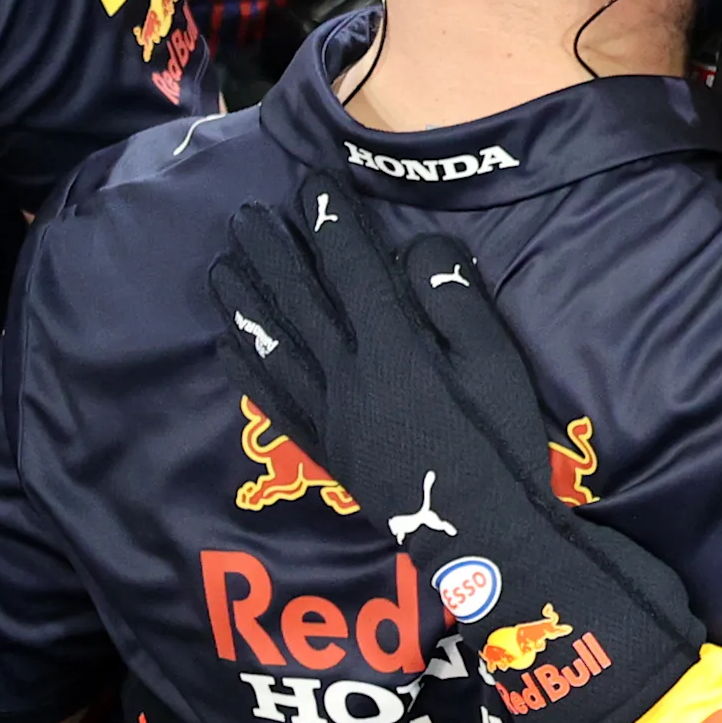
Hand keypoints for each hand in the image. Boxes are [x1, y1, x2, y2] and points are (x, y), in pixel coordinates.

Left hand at [211, 190, 707, 722]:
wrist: (482, 536)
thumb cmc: (502, 446)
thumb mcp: (498, 364)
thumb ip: (456, 301)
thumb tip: (418, 250)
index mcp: (395, 350)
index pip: (352, 272)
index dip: (331, 226)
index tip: (310, 186)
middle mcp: (350, 377)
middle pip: (300, 304)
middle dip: (270, 255)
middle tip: (243, 216)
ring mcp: (331, 416)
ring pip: (275, 347)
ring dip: (246, 303)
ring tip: (219, 268)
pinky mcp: (326, 450)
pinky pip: (274, 400)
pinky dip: (249, 367)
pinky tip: (230, 344)